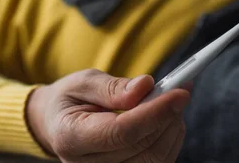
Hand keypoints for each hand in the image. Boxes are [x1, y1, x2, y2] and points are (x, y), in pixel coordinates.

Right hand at [27, 69, 190, 162]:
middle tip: (179, 89)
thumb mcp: (82, 83)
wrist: (58, 124)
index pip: (122, 132)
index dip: (155, 113)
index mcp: (72, 138)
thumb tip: (144, 86)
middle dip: (168, 116)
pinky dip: (170, 138)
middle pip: (144, 146)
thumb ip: (112, 88)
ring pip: (156, 158)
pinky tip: (167, 119)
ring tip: (169, 102)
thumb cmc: (70, 101)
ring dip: (172, 127)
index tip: (179, 93)